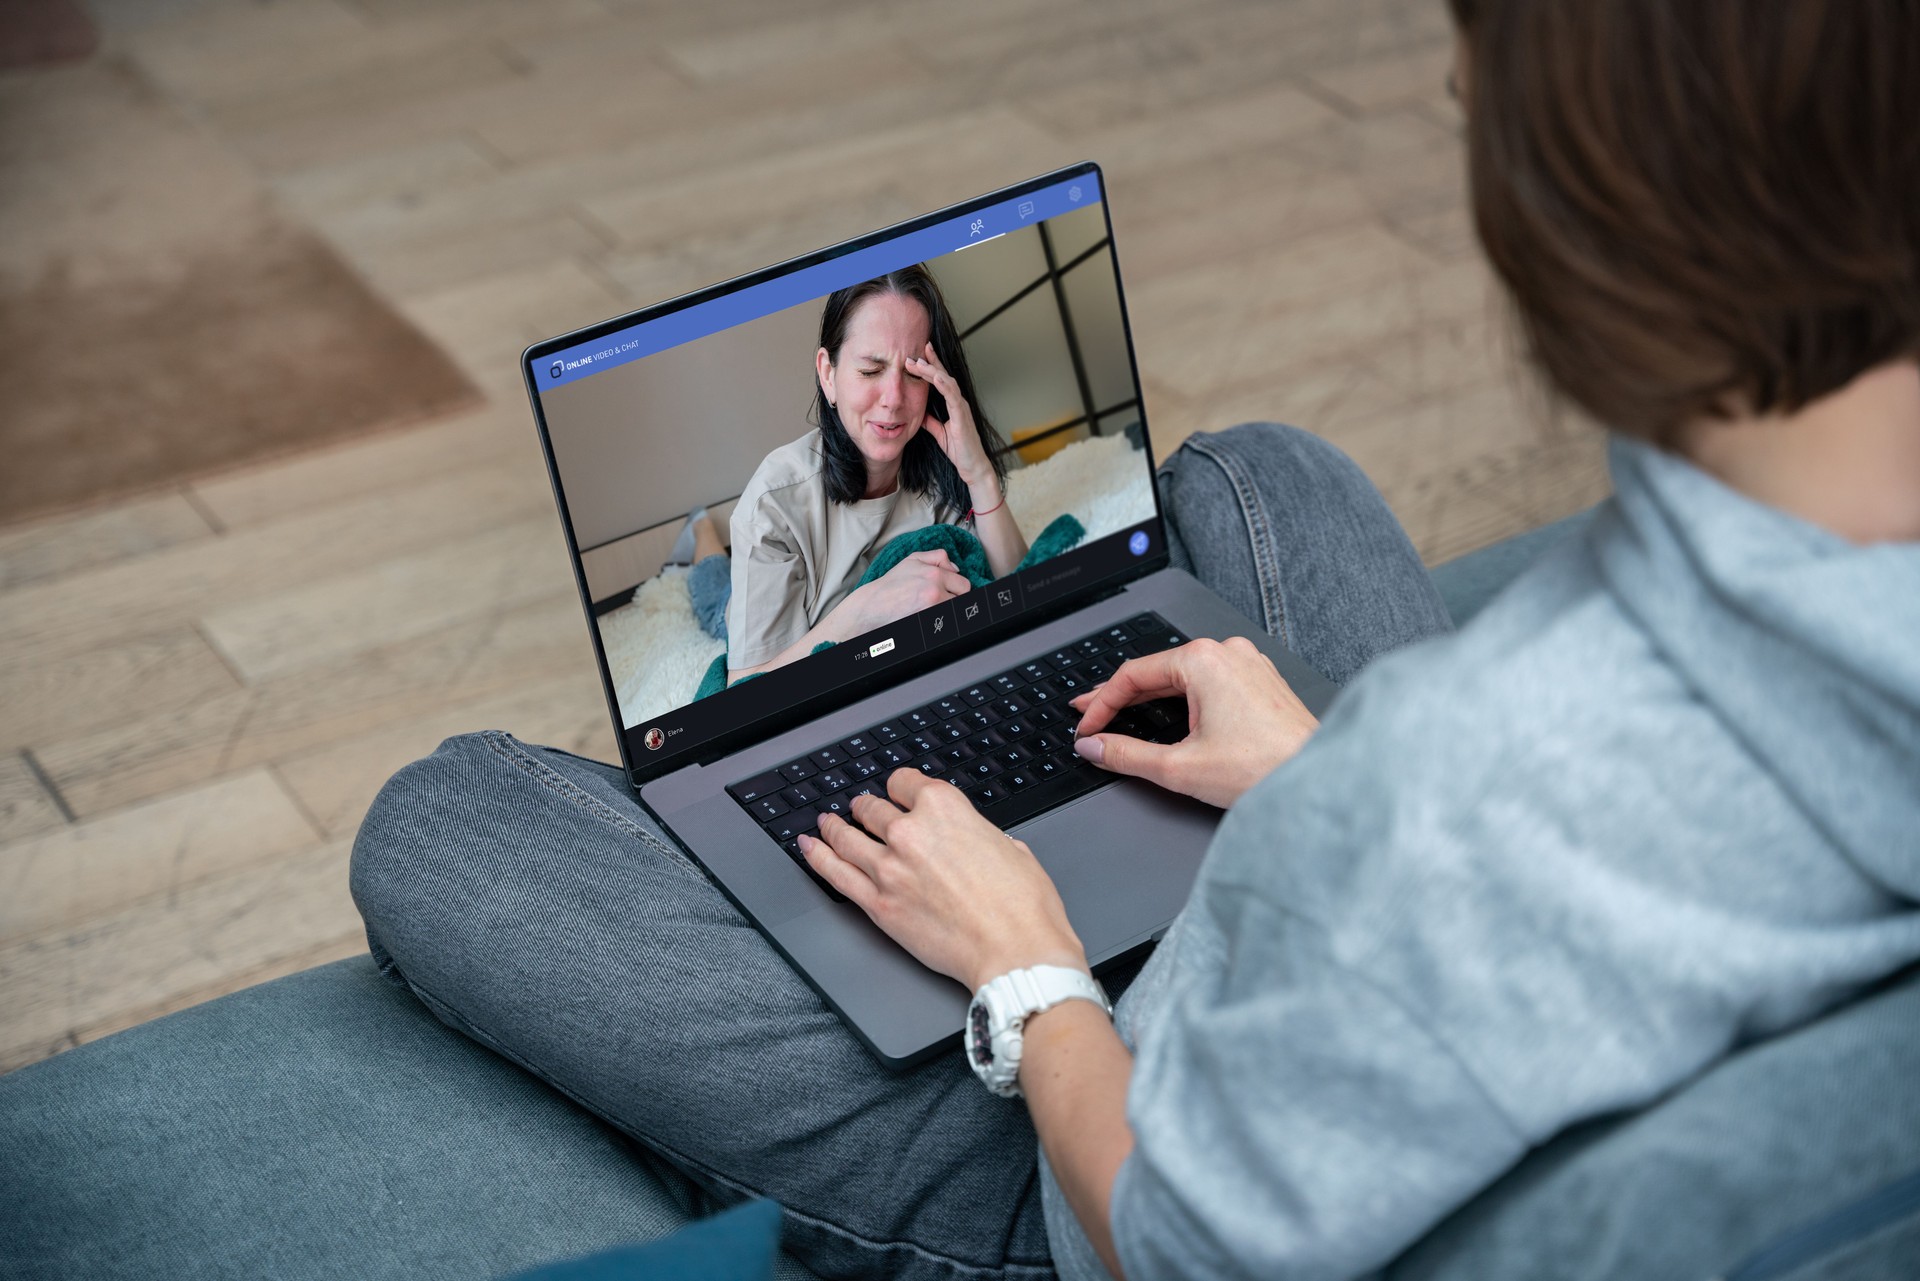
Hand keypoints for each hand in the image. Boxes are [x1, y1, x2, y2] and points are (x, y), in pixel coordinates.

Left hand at [799, 770, 1086, 990]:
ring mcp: (889, 868)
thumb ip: (980, 834)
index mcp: (946, 808)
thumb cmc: (1023, 906)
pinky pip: (836, 874)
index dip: (901, 787)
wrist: (1016, 952)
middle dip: (868, 808)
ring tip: (825, 823)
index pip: (905, 782)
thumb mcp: (1012, 847)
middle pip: (873, 808)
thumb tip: (974, 839)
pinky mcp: (878, 904)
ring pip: (847, 836)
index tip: (898, 792)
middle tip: (863, 811)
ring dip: (834, 826)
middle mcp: (911, 832)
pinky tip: (809, 847)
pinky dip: (818, 857)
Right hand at [837, 550, 969, 635]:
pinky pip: (945, 620)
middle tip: (940, 598)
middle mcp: (936, 590)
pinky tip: (928, 613)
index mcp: (934, 574)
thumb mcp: (912, 560)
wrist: (874, 605)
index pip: (964, 584)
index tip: (949, 590)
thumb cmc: (892, 584)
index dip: (957, 587)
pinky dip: (941, 617)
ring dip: (948, 607)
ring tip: (932, 606)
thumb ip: (937, 557)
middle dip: (956, 597)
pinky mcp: (928, 621)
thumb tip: (956, 568)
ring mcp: (932, 608)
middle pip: (964, 597)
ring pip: (955, 608)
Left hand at [907, 343, 993, 493]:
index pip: (940, 381)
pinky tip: (936, 377)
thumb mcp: (938, 433)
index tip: (917, 356)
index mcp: (953, 404)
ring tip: (919, 362)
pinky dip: (944, 385)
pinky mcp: (963, 416)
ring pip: (947, 382)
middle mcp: (959, 402)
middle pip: (943, 376)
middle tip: (912, 355)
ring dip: (933, 371)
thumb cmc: (959, 450)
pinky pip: (953, 397)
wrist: (972, 467)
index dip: (930, 367)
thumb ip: (930, 421)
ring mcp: (962, 407)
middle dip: (929, 364)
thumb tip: (919, 414)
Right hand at [1069, 636, 1318, 808]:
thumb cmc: (1264, 769)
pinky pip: (1211, 684)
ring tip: (1124, 715)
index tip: (1086, 727)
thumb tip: (1095, 747)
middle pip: (1157, 672)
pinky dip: (1184, 700)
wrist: (1318, 780)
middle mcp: (1227, 653)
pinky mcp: (1261, 683)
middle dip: (1121, 697)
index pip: (1133, 675)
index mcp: (1203, 660)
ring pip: (1184, 678)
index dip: (1101, 704)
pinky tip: (1172, 716)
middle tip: (1092, 715)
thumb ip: (1126, 755)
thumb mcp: (1179, 767)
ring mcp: (1248, 665)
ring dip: (1153, 698)